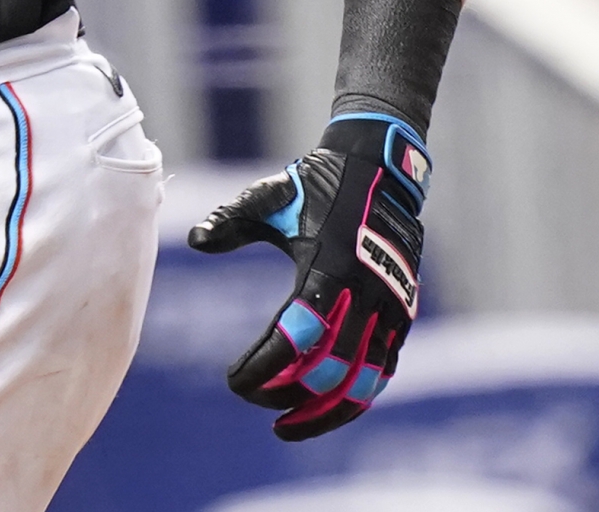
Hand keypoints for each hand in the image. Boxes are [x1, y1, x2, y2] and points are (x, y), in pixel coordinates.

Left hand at [188, 113, 430, 439]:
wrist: (380, 170)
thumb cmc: (314, 185)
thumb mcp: (266, 196)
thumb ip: (230, 220)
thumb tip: (195, 238)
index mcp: (328, 268)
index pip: (295, 337)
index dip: (264, 368)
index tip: (234, 381)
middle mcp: (365, 294)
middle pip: (329, 369)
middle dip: (288, 395)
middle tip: (252, 401)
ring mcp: (390, 308)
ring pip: (364, 381)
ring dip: (327, 411)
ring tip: (287, 427)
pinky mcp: (403, 315)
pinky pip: (383, 369)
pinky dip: (356, 395)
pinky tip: (324, 406)